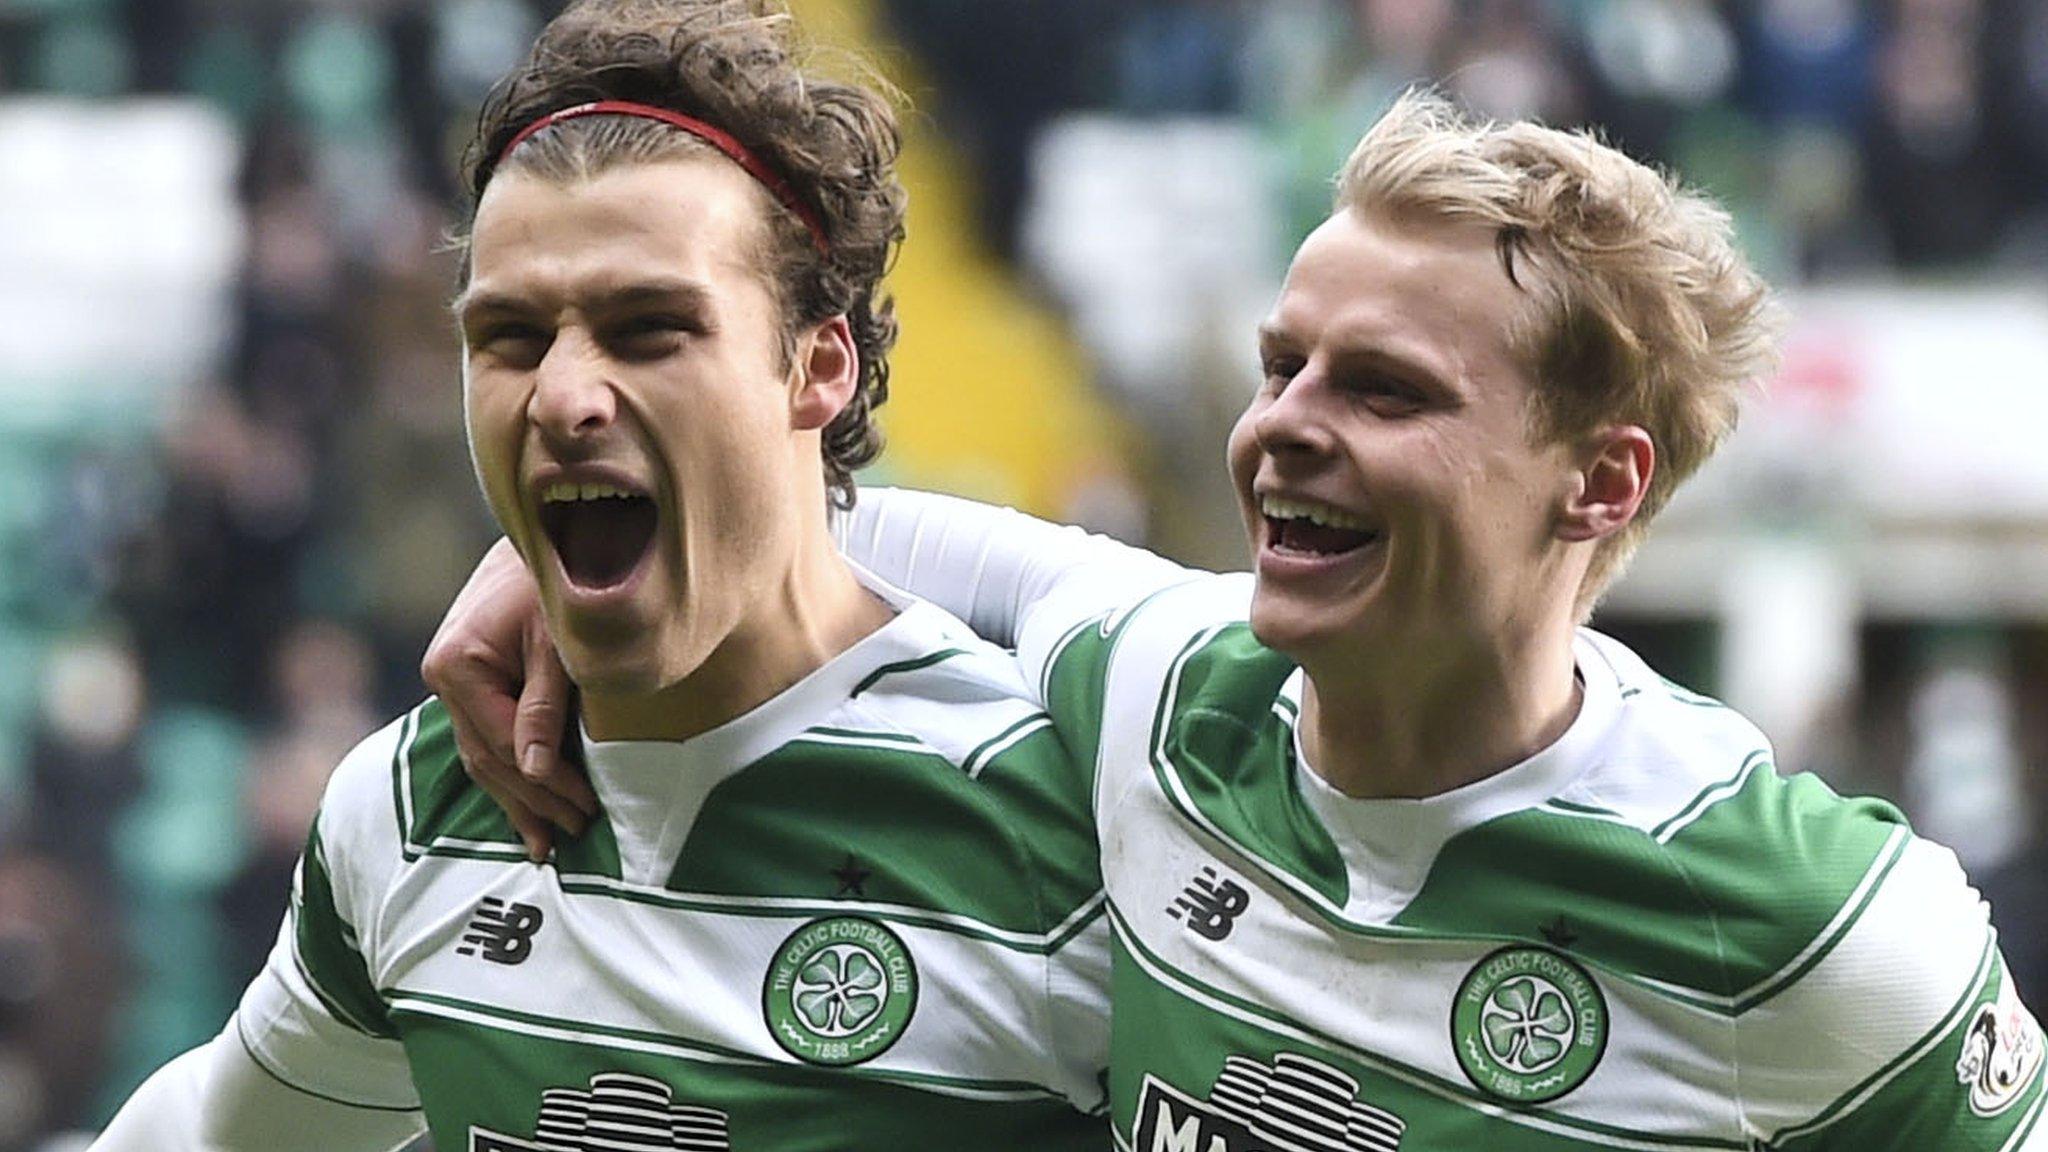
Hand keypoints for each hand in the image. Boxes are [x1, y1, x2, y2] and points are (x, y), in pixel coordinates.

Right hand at [421, 537, 596, 859]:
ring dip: (517, 800)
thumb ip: (545, 705)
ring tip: (549, 841)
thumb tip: (535, 770)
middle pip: (488, 758)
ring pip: (482, 757)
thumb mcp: (558, 643)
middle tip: (575, 832)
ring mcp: (449, 682)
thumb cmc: (557, 582)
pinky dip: (510, 774)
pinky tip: (527, 811)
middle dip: (533, 800)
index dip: (545, 781)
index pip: (503, 742)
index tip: (585, 807)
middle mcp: (442, 676)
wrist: (548, 536)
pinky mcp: (467, 683)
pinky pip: (485, 739)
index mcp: (456, 664)